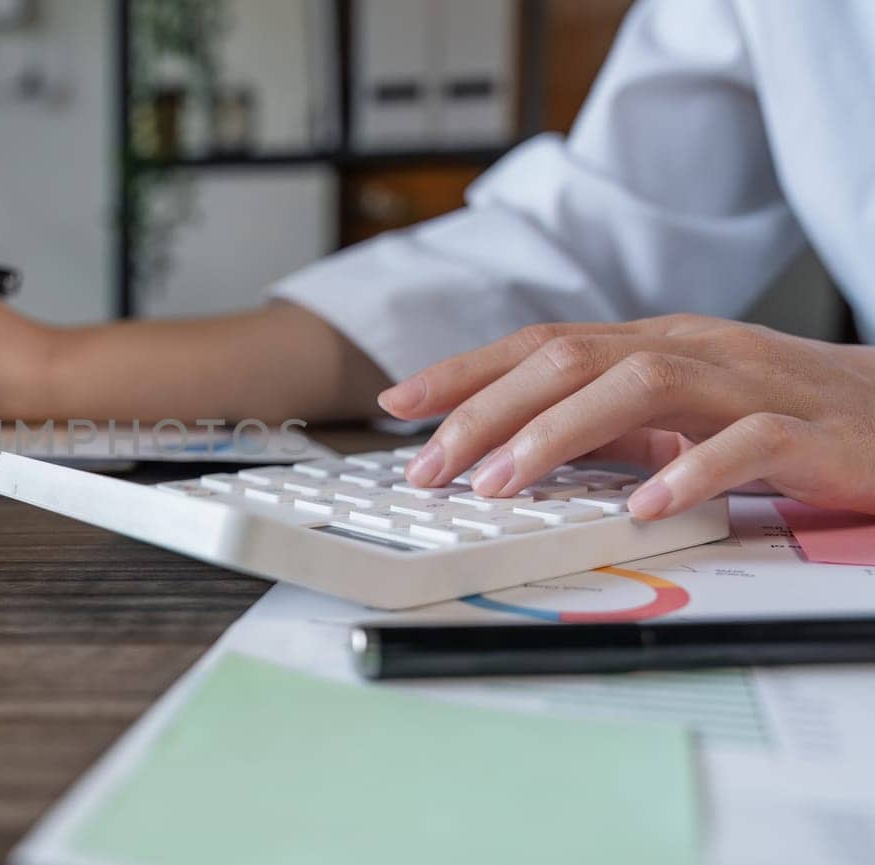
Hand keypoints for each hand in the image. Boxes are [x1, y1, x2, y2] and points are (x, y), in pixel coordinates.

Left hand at [377, 315, 874, 519]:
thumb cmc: (787, 417)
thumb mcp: (679, 415)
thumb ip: (607, 424)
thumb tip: (512, 450)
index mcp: (656, 344)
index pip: (541, 343)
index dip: (465, 371)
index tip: (398, 405)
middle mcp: (695, 349)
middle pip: (570, 358)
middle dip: (486, 412)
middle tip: (429, 468)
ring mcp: (753, 384)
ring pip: (641, 384)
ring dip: (559, 434)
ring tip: (502, 484)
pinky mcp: (812, 432)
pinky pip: (745, 442)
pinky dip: (689, 470)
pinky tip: (643, 505)